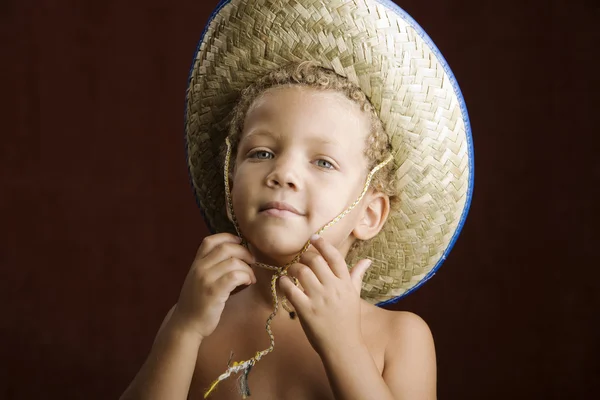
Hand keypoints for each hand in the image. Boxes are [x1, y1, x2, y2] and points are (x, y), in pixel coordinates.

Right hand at [171, 233, 255, 339]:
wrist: (186, 324)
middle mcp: (199, 268)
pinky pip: (235, 276)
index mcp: (196, 263)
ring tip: (250, 277)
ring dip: (247, 268)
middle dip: (244, 252)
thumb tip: (235, 254)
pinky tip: (248, 282)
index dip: (228, 237)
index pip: (210, 240)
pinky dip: (246, 276)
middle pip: (226, 248)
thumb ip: (210, 266)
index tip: (241, 242)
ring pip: (233, 262)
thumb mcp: (199, 279)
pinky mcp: (214, 292)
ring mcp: (206, 279)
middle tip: (252, 261)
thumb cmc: (197, 302)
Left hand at [279, 235, 371, 355]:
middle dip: (304, 256)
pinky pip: (290, 289)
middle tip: (300, 260)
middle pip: (315, 260)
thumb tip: (367, 260)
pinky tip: (283, 282)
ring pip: (301, 272)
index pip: (334, 256)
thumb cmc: (349, 321)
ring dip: (293, 268)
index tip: (313, 238)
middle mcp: (333, 288)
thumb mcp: (355, 296)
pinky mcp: (306, 310)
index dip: (322, 244)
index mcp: (345, 283)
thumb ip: (357, 275)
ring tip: (291, 271)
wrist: (343, 346)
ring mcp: (319, 299)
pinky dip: (284, 282)